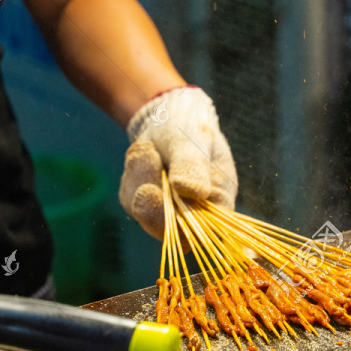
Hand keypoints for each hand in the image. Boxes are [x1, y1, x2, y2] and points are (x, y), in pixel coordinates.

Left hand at [119, 86, 237, 240]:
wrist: (170, 120)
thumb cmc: (190, 129)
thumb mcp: (193, 140)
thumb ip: (193, 165)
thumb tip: (192, 192)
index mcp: (219, 205)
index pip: (201, 230)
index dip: (177, 220)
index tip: (151, 191)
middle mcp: (196, 217)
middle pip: (169, 229)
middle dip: (151, 192)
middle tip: (145, 154)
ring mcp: (169, 214)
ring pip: (145, 212)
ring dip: (139, 177)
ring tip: (148, 149)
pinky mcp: (147, 207)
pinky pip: (131, 199)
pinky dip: (132, 173)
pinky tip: (143, 154)